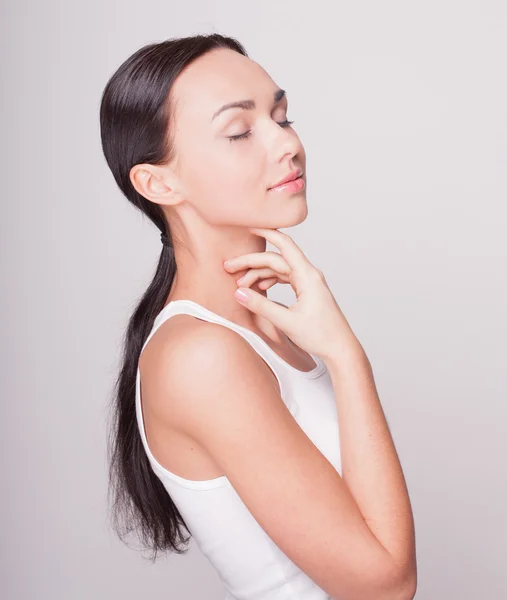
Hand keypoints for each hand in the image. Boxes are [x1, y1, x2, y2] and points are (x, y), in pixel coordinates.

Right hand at [223, 228, 364, 361]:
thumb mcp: (287, 322)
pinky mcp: (308, 292)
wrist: (341, 349)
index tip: (250, 226)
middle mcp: (309, 275)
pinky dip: (270, 281)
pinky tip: (259, 287)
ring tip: (240, 284)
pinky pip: (285, 279)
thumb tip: (239, 293)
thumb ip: (261, 306)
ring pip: (279, 270)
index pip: (285, 246)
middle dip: (252, 262)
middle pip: (276, 260)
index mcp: (308, 276)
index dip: (267, 233)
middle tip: (229, 268)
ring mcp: (309, 283)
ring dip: (259, 274)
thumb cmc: (321, 336)